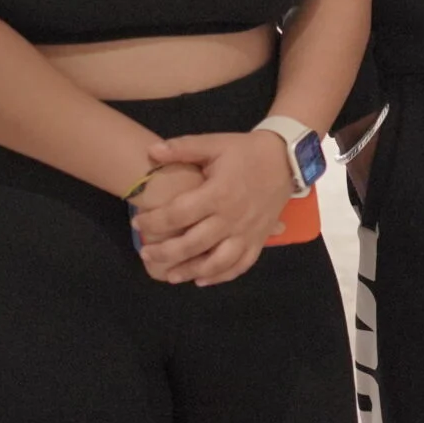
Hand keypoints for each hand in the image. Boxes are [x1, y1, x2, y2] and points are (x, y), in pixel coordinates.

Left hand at [134, 131, 297, 286]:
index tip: (137, 222)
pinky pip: (241, 264)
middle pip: (194, 243)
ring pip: (217, 261)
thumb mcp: (216, 143)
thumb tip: (151, 150)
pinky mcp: (259, 240)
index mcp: (218, 193)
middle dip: (165, 252)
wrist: (286, 159)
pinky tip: (202, 279)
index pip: (179, 213)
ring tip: (170, 275)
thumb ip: (184, 148)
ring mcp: (248, 232)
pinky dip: (221, 276)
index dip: (154, 221)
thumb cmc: (246, 151)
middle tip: (146, 254)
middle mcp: (232, 217)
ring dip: (191, 271)